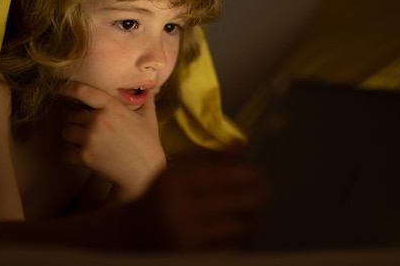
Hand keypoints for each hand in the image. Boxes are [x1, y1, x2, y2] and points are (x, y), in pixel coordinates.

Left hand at [58, 81, 166, 199]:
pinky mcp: (84, 156)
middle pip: (73, 116)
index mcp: (112, 107)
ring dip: (74, 138)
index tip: (58, 87)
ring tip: (89, 144)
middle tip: (92, 132)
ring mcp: (90, 138)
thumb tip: (149, 88)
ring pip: (67, 132)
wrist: (144, 173)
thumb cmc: (148, 144)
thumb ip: (146, 100)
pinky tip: (85, 158)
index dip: (67, 87)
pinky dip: (72, 156)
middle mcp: (99, 119)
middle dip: (79, 123)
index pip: (83, 91)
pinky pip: (66, 153)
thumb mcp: (149, 118)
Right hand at [129, 142, 269, 250]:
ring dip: (251, 220)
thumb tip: (240, 145)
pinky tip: (239, 231)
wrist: (133, 235)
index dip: (246, 175)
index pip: (220, 176)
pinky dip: (238, 239)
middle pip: (231, 202)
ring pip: (234, 228)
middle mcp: (178, 211)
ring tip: (254, 213)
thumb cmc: (163, 196)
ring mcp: (184, 239)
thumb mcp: (179, 171)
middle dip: (255, 197)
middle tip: (266, 192)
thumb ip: (209, 158)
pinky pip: (227, 247)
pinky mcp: (191, 258)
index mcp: (174, 183)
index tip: (259, 174)